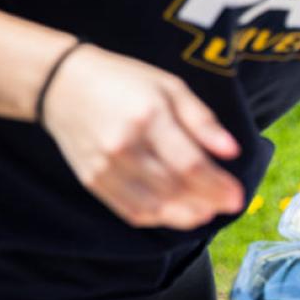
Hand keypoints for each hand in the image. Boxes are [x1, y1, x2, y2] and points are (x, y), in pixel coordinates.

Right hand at [42, 44, 244, 229]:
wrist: (61, 84)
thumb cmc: (125, 82)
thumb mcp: (170, 88)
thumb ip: (202, 121)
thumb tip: (232, 151)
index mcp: (148, 118)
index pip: (189, 164)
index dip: (217, 185)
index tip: (237, 195)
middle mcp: (124, 146)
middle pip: (174, 188)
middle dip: (208, 201)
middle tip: (230, 206)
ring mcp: (105, 168)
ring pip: (153, 206)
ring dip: (185, 215)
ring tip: (207, 212)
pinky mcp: (92, 181)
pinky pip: (130, 210)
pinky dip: (158, 217)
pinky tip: (177, 213)